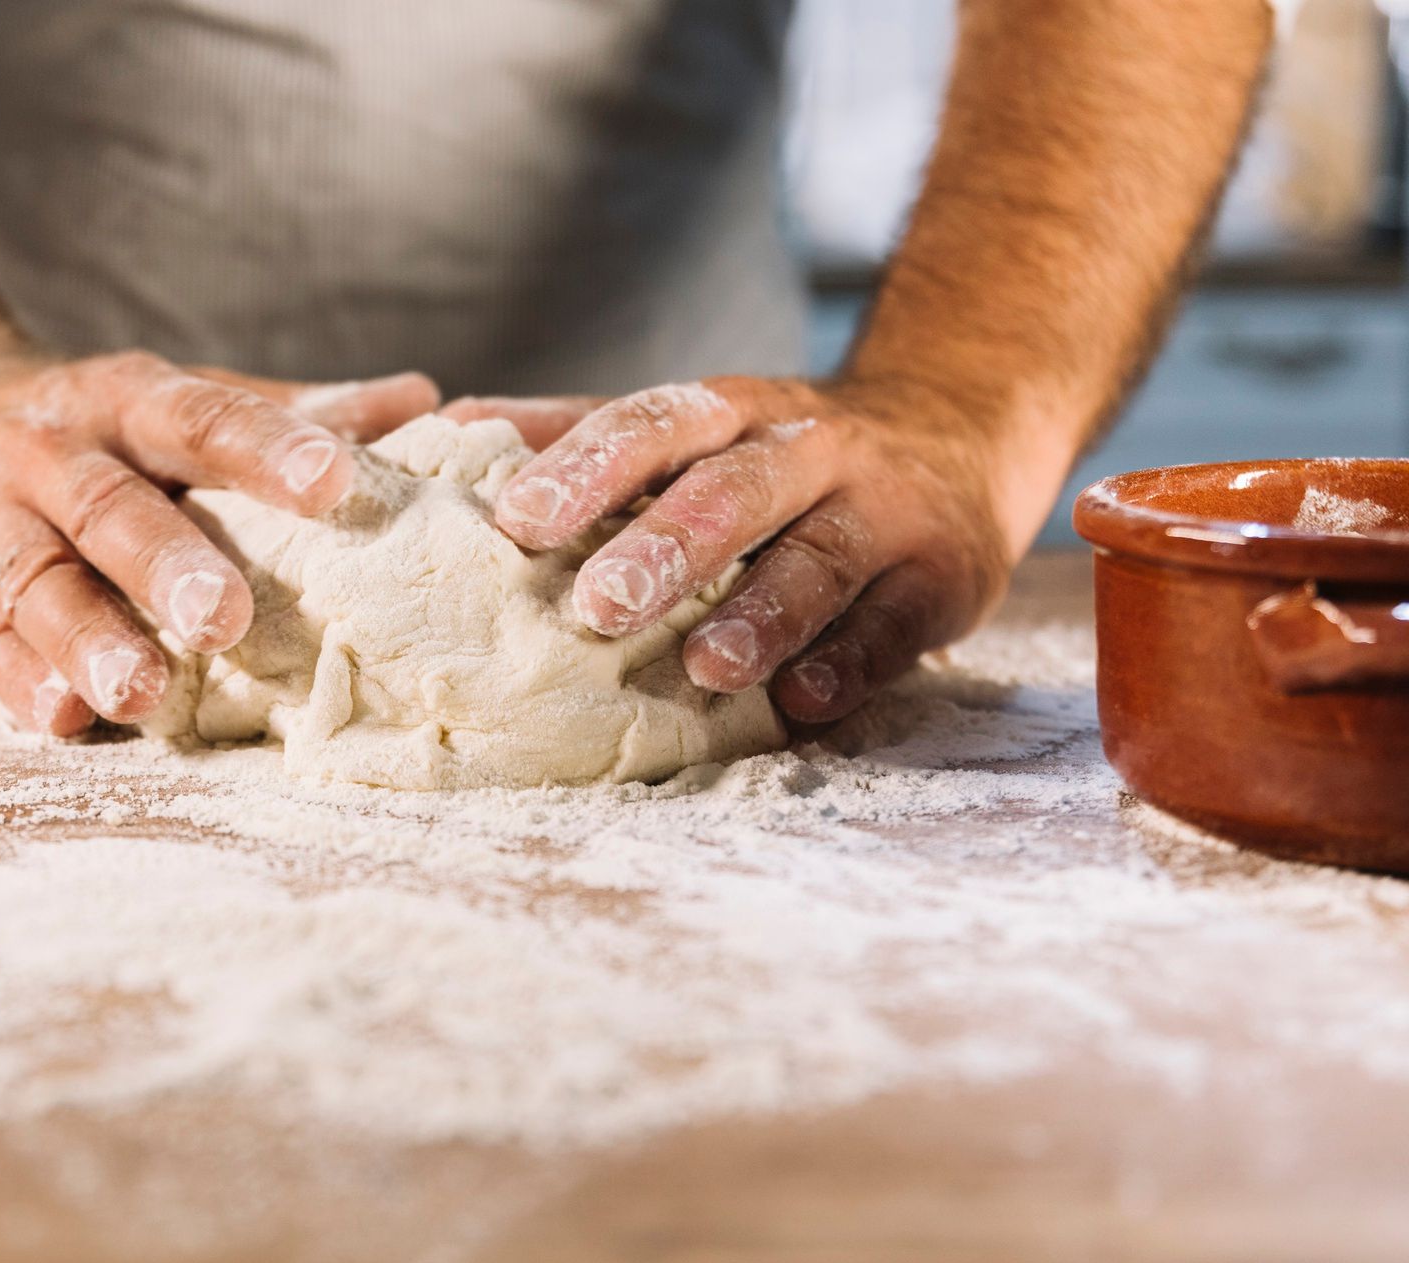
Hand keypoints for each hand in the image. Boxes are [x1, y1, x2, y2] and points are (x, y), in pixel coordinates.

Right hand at [0, 354, 437, 734]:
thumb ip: (294, 411)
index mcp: (128, 401)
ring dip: (88, 638)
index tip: (337, 483)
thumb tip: (426, 401)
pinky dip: (17, 679)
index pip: (202, 417)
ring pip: (35, 580)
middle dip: (166, 562)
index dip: (268, 447)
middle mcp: (51, 452)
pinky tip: (64, 718)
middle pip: (110, 507)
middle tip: (229, 617)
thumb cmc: (98, 427)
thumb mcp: (180, 400)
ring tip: (142, 693)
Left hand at [479, 378, 1014, 723]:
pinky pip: (895, 622)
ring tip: (706, 666)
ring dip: (762, 613)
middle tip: (595, 605)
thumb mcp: (696, 426)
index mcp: (731, 412)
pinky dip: (851, 663)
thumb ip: (581, 432)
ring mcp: (881, 510)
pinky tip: (805, 703)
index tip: (518, 519)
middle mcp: (807, 449)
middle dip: (665, 545)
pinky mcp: (940, 576)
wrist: (961, 432)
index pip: (653, 425)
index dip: (587, 468)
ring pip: (819, 556)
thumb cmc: (782, 452)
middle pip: (733, 489)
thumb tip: (447, 429)